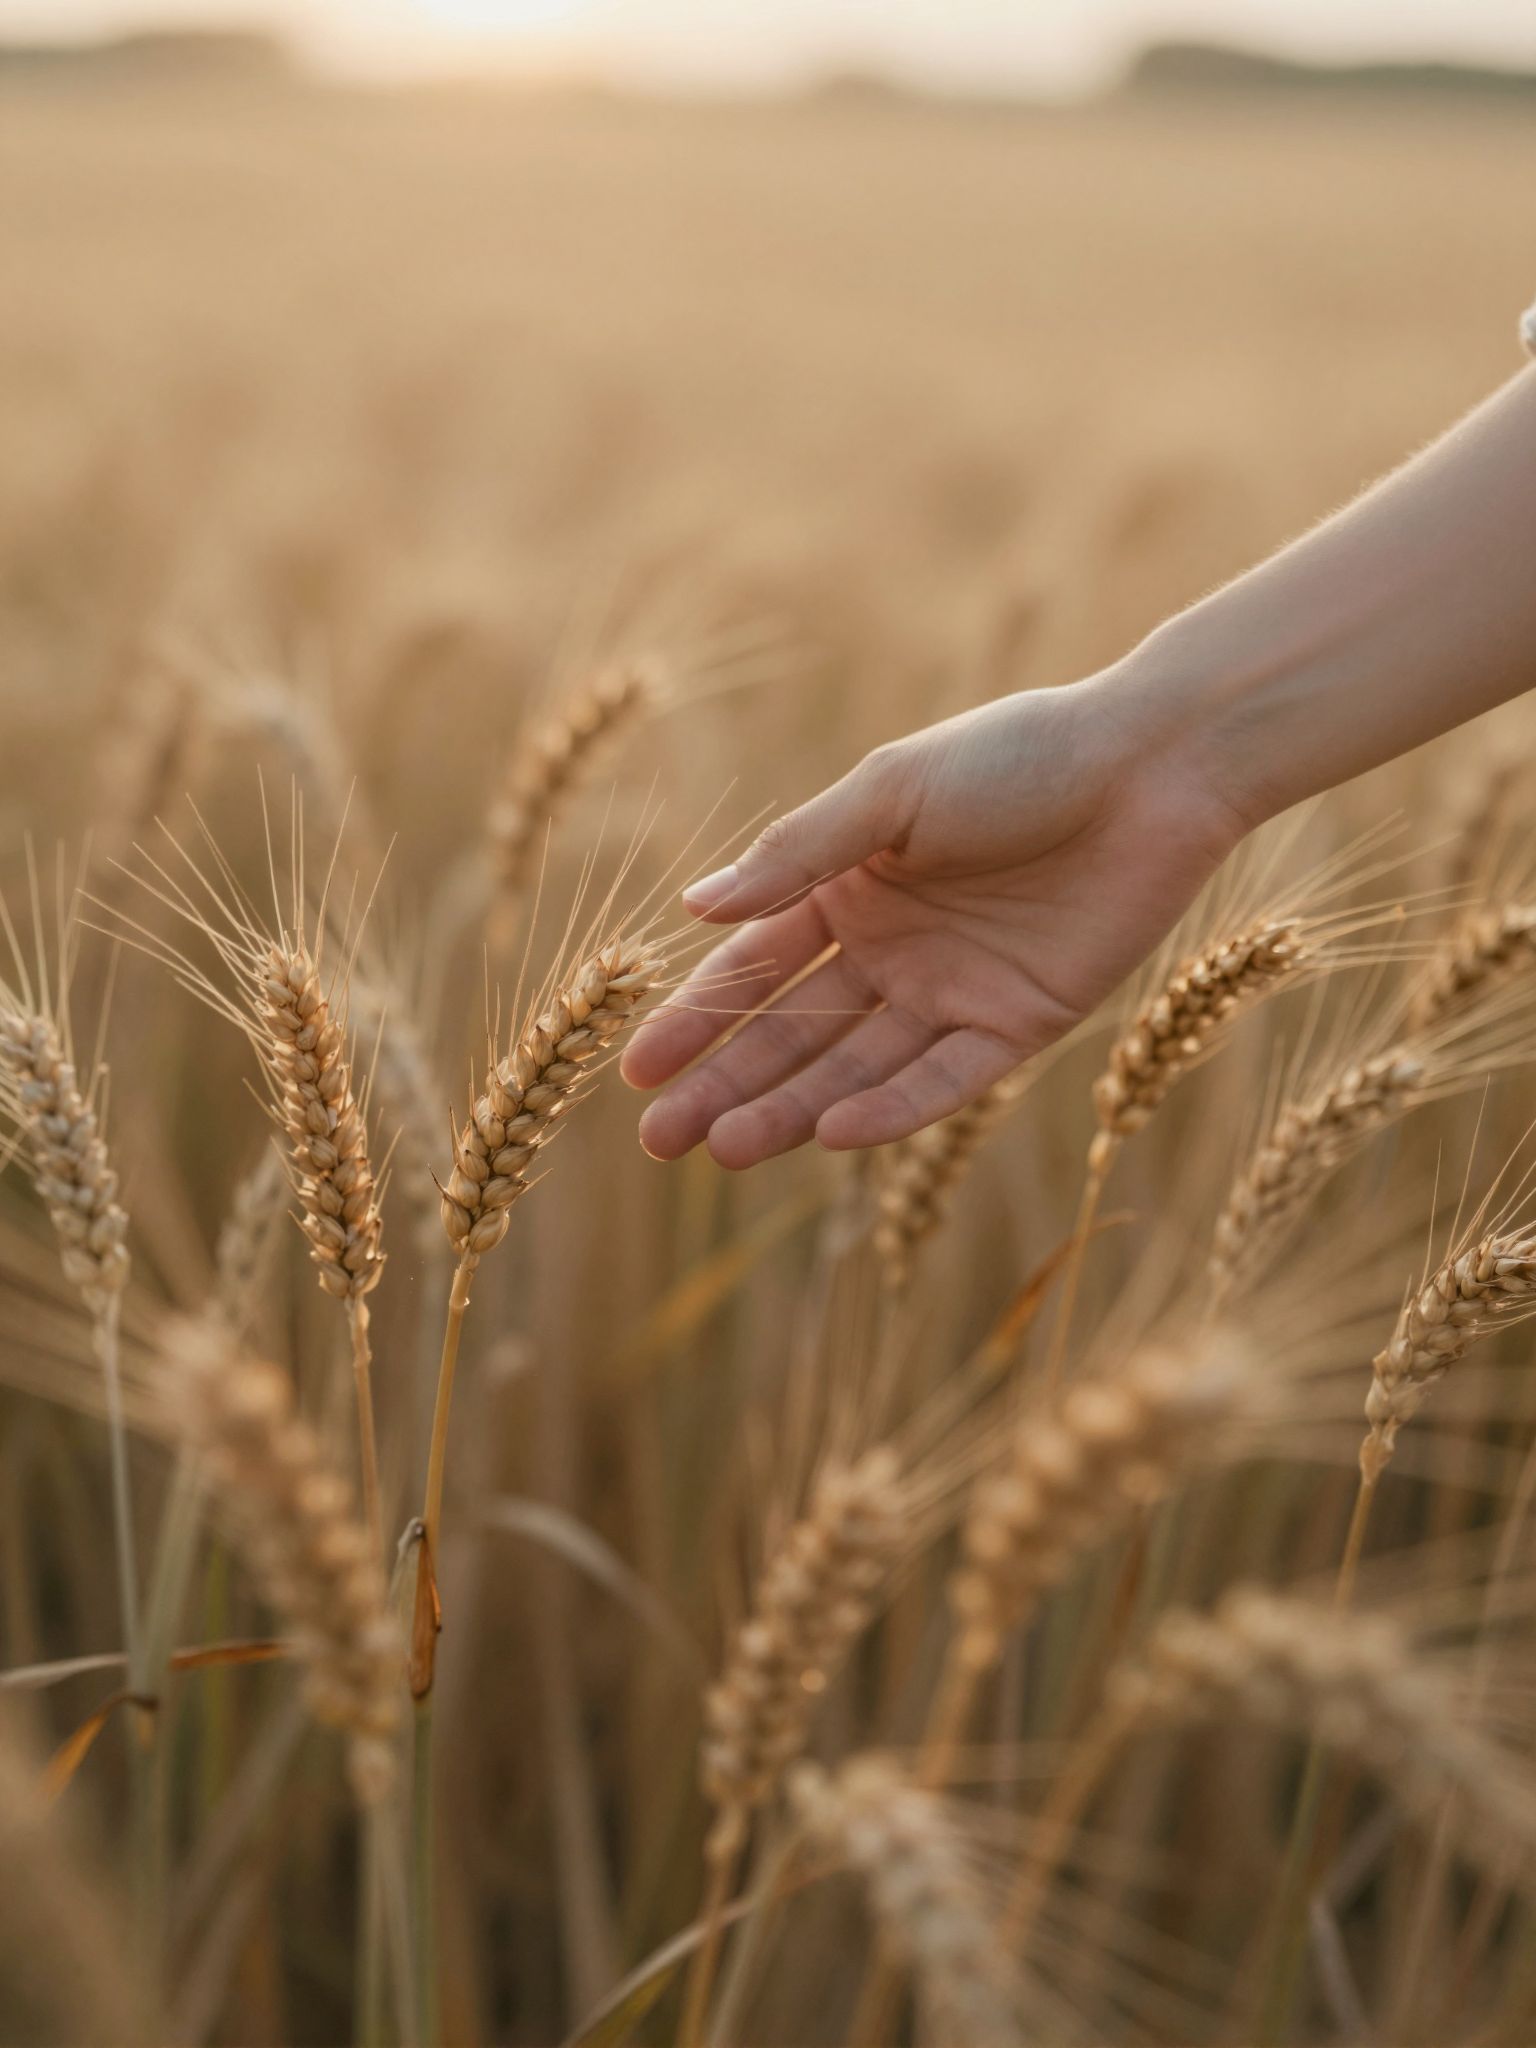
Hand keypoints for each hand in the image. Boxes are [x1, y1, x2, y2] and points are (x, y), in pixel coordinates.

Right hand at [621, 669, 1249, 1167]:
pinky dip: (893, 1108)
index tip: (639, 1070)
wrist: (1151, 765)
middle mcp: (893, 951)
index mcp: (850, 889)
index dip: (697, 1020)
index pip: (755, 971)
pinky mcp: (1019, 1025)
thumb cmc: (1018, 756)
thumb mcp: (892, 793)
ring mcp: (953, 993)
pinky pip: (945, 1080)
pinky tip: (833, 1132)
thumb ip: (798, 856)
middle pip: (793, 1035)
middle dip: (725, 1087)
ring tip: (727, 1149)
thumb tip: (694, 909)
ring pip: (855, 1069)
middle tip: (660, 1143)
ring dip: (792, 1109)